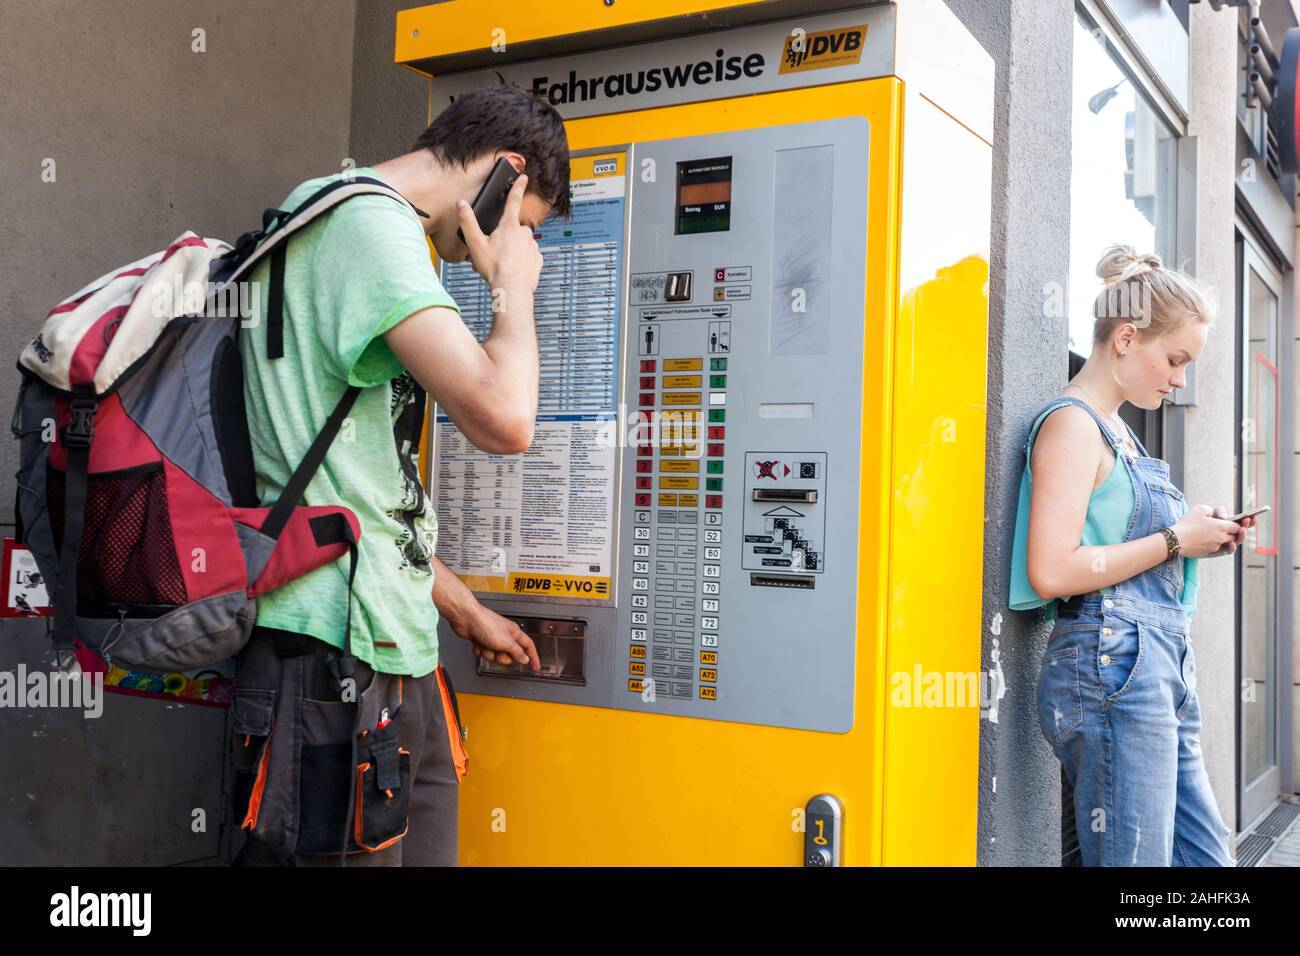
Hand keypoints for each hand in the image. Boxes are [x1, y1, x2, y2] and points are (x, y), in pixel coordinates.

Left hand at [448, 601, 540, 671]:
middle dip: (501, 657)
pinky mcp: (482, 641)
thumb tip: (525, 659)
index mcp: (514, 633)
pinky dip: (480, 650)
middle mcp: (505, 636)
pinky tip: (478, 642)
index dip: (533, 658)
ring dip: (488, 653)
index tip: (535, 667)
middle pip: (509, 655)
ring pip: (495, 656)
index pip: (528, 647)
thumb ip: (517, 652)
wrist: (467, 619)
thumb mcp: (506, 642)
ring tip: (485, 644)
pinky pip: (484, 653)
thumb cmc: (486, 624)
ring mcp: (493, 639)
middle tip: (497, 650)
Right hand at [456, 172, 542, 293]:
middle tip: (494, 252)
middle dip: (505, 238)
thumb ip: (467, 222)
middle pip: (513, 229)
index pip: (514, 200)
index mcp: (509, 226)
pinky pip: (529, 256)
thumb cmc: (494, 268)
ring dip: (513, 250)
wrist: (512, 290)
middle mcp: (525, 233)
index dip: (518, 187)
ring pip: (522, 243)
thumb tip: (461, 204)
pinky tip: (514, 269)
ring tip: (502, 263)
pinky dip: (522, 260)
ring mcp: (533, 246)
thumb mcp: (475, 244)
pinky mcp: (538, 259)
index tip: (523, 177)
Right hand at [1171, 504, 1244, 557]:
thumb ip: (1212, 509)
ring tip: (1232, 537)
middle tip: (1243, 528)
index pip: (1237, 526)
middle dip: (1239, 532)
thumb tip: (1217, 514)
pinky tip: (1222, 543)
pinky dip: (1222, 545)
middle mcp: (1221, 538)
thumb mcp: (1199, 509)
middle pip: (1236, 536)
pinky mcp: (1209, 553)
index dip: (1242, 523)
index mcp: (1221, 526)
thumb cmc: (1187, 524)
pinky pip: (1220, 549)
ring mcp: (1216, 546)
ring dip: (1232, 539)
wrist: (1176, 540)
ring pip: (1229, 543)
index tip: (1245, 520)